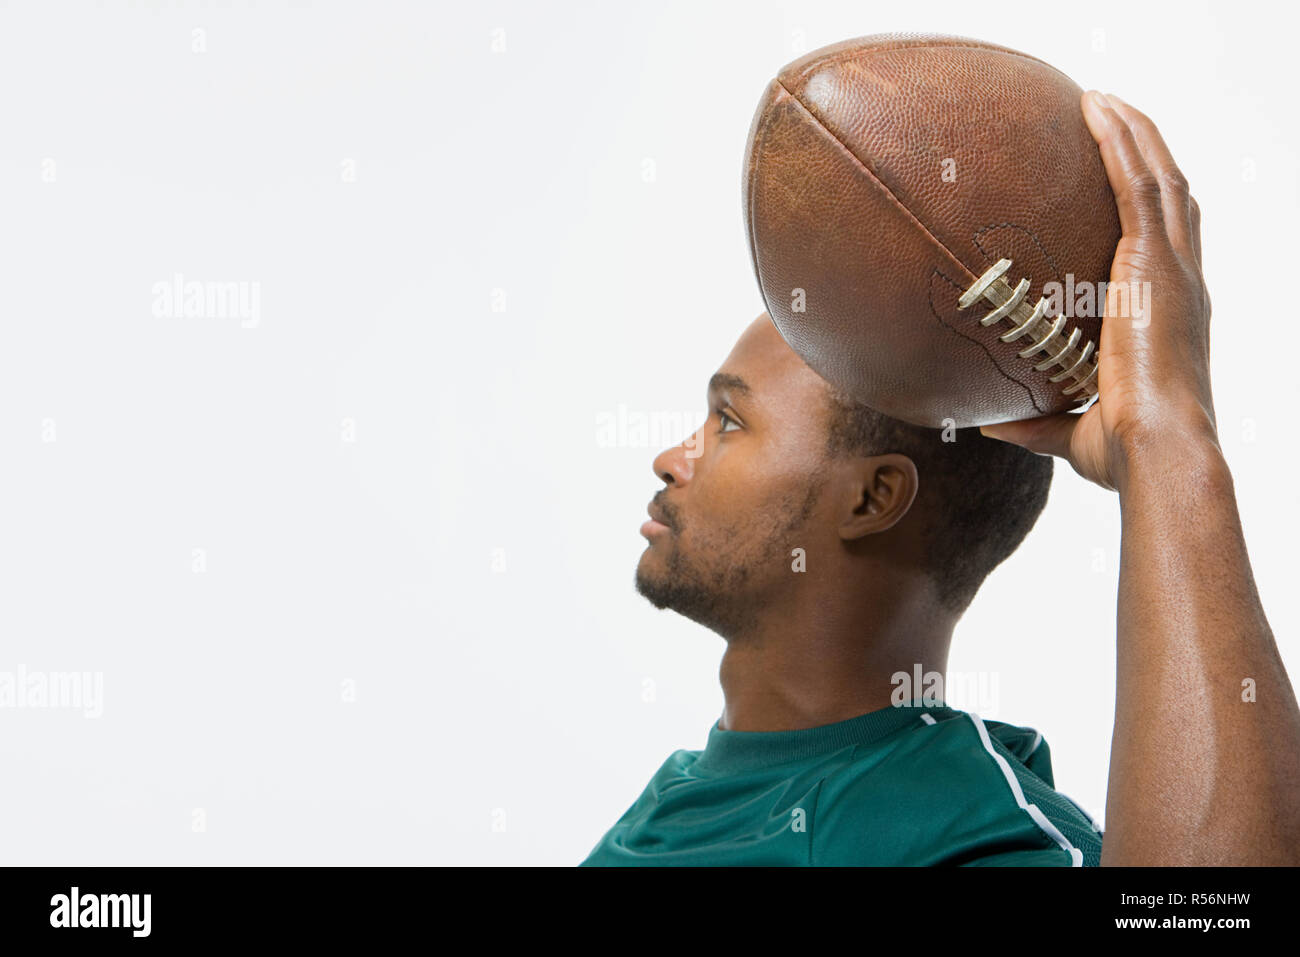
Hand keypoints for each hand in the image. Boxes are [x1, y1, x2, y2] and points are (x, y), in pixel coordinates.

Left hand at [980, 91, 1216, 491]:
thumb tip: (987, 423)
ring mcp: (1171, 269)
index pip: (1167, 250)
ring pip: (1159, 177)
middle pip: (1172, 199)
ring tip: (1100, 101)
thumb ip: (1035, 423)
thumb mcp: (1074, 432)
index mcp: (1169, 318)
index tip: (1124, 189)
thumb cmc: (1128, 453)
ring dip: (1131, 133)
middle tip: (1111, 124)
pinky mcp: (1154, 262)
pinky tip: (1095, 108)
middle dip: (1145, 156)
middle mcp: (1180, 284)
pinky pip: (1138, 182)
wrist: (1157, 450)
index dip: (1153, 215)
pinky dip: (1120, 140)